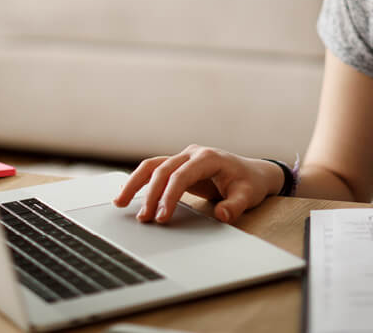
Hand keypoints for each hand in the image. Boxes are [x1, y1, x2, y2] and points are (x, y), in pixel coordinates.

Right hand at [112, 145, 283, 223]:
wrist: (253, 173)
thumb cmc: (249, 183)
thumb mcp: (248, 195)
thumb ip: (235, 206)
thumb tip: (222, 215)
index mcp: (208, 158)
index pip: (181, 175)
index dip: (169, 196)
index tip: (162, 217)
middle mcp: (192, 154)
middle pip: (162, 169)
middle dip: (149, 193)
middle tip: (143, 218)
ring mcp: (184, 158)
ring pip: (153, 166)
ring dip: (135, 183)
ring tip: (119, 203)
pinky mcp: (179, 167)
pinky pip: (155, 171)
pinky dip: (140, 182)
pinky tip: (126, 195)